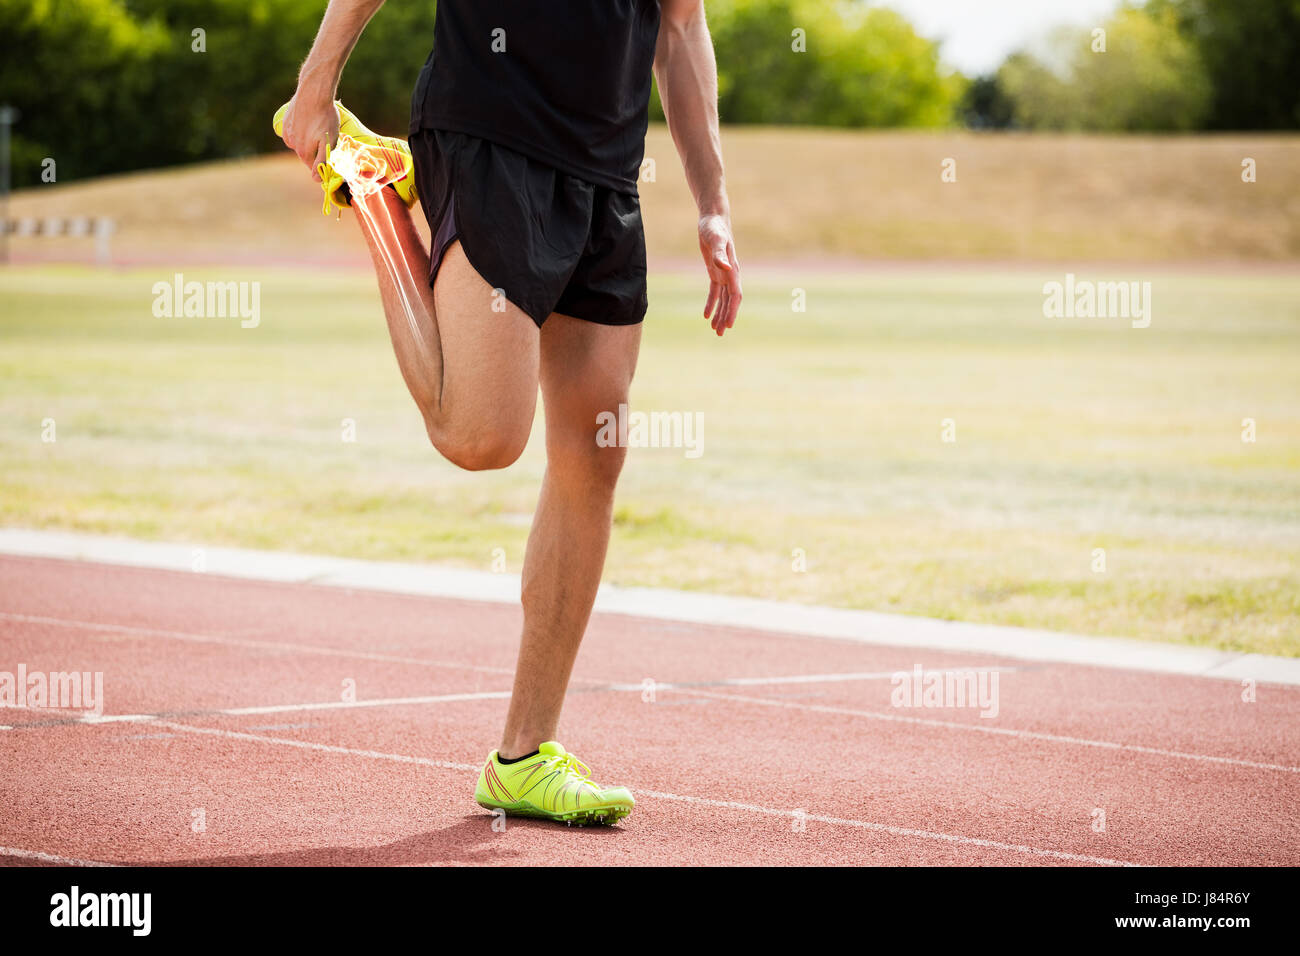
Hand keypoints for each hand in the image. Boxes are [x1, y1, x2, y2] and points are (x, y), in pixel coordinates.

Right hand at [280, 90, 339, 182]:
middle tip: (327, 136)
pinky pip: (295, 132)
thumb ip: (322, 162)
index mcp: (303, 152)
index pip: (313, 167)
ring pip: (300, 143)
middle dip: (317, 150)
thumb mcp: (329, 142)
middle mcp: (292, 145)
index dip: (323, 163)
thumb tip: (316, 179)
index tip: (331, 154)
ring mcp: (287, 133)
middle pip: (307, 155)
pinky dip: (302, 130)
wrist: (313, 92)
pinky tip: (310, 121)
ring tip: (319, 126)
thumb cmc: (325, 117)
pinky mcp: (286, 122)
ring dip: (309, 139)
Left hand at [698, 213, 741, 335]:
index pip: (735, 295)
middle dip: (726, 317)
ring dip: (720, 314)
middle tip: (720, 333)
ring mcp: (724, 273)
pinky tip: (706, 315)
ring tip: (715, 330)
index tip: (728, 324)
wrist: (713, 218)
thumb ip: (719, 255)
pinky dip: (712, 303)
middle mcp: (731, 274)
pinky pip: (715, 292)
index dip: (732, 310)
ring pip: (724, 299)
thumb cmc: (714, 227)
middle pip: (731, 301)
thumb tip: (725, 269)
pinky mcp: (715, 271)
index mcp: (733, 269)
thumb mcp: (715, 239)